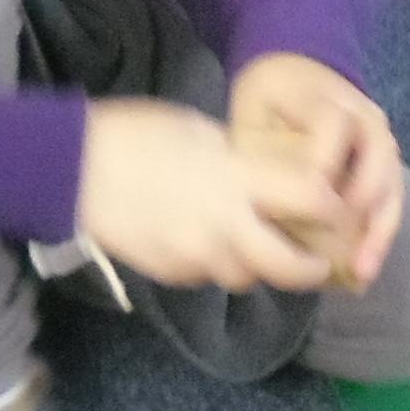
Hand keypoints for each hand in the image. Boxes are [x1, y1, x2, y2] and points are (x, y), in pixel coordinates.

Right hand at [77, 99, 346, 294]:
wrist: (71, 171)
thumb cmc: (135, 135)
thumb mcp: (201, 132)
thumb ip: (240, 162)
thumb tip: (266, 179)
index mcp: (237, 179)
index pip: (312, 202)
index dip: (333, 209)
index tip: (338, 210)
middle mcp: (224, 225)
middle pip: (289, 267)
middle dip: (312, 268)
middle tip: (319, 262)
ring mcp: (196, 255)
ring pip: (247, 278)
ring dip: (259, 267)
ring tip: (256, 247)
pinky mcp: (171, 273)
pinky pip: (207, 277)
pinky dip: (216, 264)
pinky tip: (206, 242)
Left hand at [227, 52, 405, 289]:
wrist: (295, 72)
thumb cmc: (267, 100)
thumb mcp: (252, 113)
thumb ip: (260, 152)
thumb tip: (267, 207)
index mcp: (322, 95)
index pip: (334, 122)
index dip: (326, 159)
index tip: (313, 193)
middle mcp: (362, 112)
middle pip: (380, 154)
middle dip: (366, 202)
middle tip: (349, 246)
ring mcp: (379, 135)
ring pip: (392, 180)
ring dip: (381, 227)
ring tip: (365, 269)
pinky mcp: (384, 159)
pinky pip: (390, 195)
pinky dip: (380, 230)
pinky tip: (366, 264)